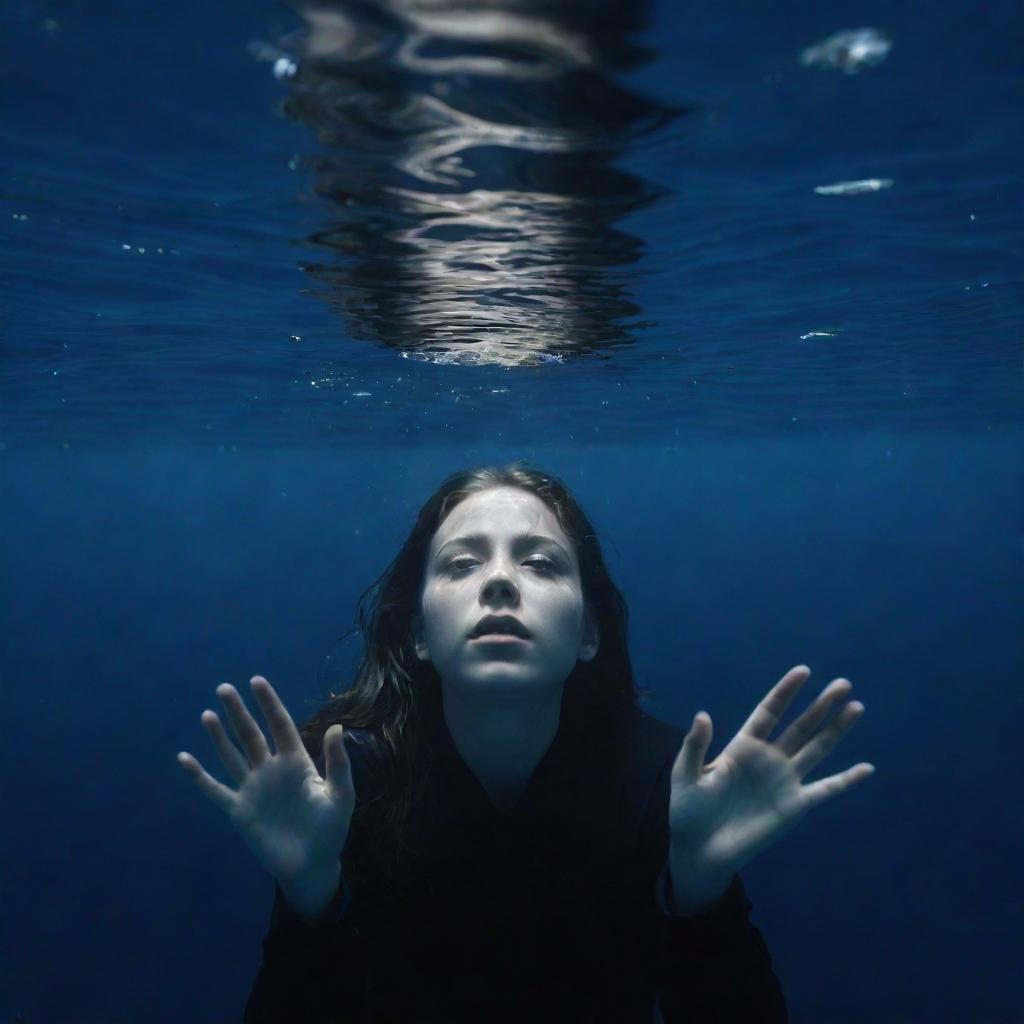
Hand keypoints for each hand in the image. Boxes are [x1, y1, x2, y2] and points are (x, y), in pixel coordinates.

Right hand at [177, 676, 355, 911]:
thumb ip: (338, 762)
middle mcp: (271, 770)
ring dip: (219, 736)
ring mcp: (253, 789)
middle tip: (224, 688)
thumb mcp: (340, 795)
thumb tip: (337, 727)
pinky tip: (184, 759)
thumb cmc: (330, 831)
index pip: (280, 725)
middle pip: (251, 735)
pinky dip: (199, 776)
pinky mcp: (239, 810)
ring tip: (207, 714)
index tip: (256, 681)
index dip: (269, 703)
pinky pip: (215, 790)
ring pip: (232, 756)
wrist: (311, 867)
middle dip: (239, 712)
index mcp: (297, 763)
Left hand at [668, 665, 874, 888]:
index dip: (785, 692)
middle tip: (843, 684)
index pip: (769, 712)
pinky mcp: (795, 807)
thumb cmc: (688, 811)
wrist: (699, 851)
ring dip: (837, 729)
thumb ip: (695, 745)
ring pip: (817, 749)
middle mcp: (768, 759)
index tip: (803, 671)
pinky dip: (847, 780)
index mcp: (743, 746)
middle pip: (800, 726)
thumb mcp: (686, 774)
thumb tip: (703, 714)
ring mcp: (784, 782)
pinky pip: (826, 790)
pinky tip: (867, 768)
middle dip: (821, 705)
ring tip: (856, 707)